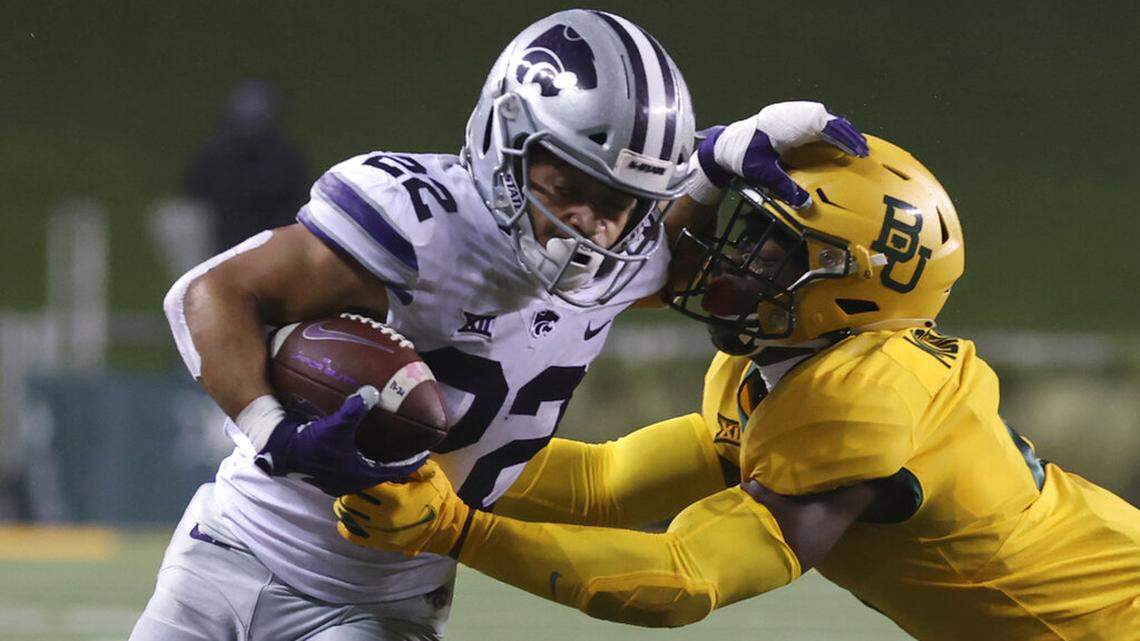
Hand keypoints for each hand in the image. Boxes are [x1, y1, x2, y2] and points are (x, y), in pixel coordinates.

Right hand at [255, 386, 426, 495]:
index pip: (394, 471)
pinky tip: (360, 447)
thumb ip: (354, 410)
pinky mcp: (327, 476)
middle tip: (408, 449)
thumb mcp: (335, 425)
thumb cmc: (310, 443)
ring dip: (378, 462)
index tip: (425, 454)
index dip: (410, 463)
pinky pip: (353, 469)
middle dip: (396, 463)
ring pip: (366, 472)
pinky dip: (362, 460)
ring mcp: (338, 481)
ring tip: (388, 448)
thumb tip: (372, 392)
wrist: (280, 452)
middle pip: (381, 473)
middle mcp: (351, 482)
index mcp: (359, 474)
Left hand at [335, 460, 471, 556]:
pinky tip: (348, 518)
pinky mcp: (380, 544)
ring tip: (349, 499)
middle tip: (353, 484)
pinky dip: (346, 527)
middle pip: (350, 501)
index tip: (361, 470)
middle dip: (349, 491)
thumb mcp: (432, 474)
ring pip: (349, 518)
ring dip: (345, 507)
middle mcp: (384, 517)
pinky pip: (353, 536)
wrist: (447, 529)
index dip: (360, 476)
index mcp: (396, 498)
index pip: (364, 485)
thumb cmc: (439, 498)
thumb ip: (413, 464)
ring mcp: (381, 533)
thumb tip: (395, 454)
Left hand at [691, 101, 868, 207]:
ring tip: (855, 147)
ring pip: (823, 119)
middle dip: (848, 134)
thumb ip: (785, 187)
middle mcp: (792, 115)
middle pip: (828, 120)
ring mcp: (790, 115)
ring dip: (839, 131)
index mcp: (789, 124)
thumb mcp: (762, 173)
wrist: (723, 145)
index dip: (845, 138)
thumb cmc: (742, 156)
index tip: (859, 151)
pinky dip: (828, 131)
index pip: (825, 126)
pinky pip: (814, 121)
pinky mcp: (788, 119)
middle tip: (864, 151)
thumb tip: (806, 205)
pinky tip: (835, 142)